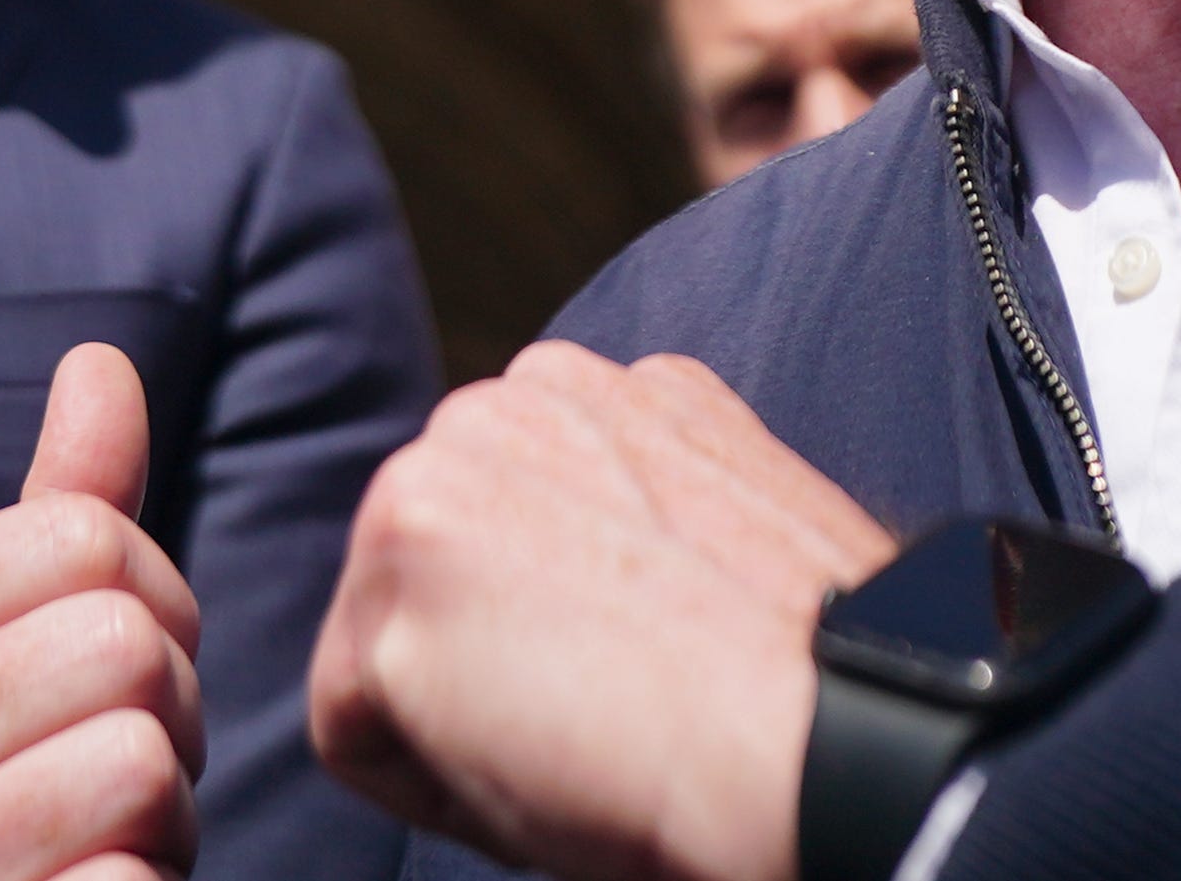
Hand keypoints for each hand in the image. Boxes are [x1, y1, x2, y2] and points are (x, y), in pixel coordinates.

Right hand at [0, 343, 206, 880]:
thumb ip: (51, 516)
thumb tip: (102, 362)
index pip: (87, 537)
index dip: (148, 609)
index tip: (105, 686)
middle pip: (126, 646)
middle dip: (165, 720)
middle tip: (112, 786)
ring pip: (147, 764)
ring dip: (164, 826)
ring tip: (97, 854)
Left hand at [308, 345, 896, 880]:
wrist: (831, 741)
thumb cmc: (800, 696)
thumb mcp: (718, 539)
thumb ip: (627, 513)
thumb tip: (574, 581)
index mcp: (602, 389)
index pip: (507, 520)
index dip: (557, 637)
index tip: (633, 688)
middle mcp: (513, 397)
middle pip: (432, 573)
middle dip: (489, 665)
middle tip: (601, 735)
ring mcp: (440, 472)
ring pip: (386, 644)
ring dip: (456, 722)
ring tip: (580, 755)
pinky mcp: (393, 571)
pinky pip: (348, 725)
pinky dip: (426, 790)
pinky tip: (536, 782)